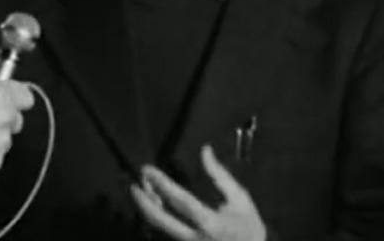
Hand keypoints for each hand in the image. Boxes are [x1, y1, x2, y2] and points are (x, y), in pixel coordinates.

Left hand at [130, 145, 265, 240]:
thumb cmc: (249, 230)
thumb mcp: (241, 200)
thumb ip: (220, 176)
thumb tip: (205, 151)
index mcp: (210, 223)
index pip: (179, 201)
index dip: (161, 184)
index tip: (147, 169)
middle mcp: (194, 238)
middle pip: (160, 220)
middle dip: (143, 201)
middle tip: (134, 184)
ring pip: (159, 228)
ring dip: (149, 208)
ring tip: (142, 191)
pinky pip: (166, 233)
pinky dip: (158, 217)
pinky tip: (155, 205)